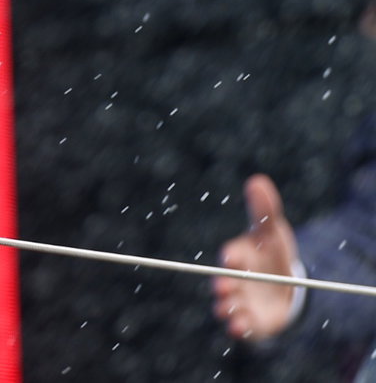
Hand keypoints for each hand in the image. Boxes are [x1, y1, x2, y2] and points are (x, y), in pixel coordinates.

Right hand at [211, 174, 301, 341]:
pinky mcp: (251, 320)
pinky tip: (240, 326)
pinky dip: (238, 327)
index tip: (232, 257)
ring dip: (227, 308)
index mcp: (239, 257)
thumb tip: (258, 180)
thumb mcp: (273, 232)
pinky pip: (241, 325)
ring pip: (227, 306)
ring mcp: (241, 301)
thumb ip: (265, 209)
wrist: (285, 284)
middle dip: (222, 285)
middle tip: (224, 287)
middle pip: (222, 283)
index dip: (232, 255)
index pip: (232, 255)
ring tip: (230, 308)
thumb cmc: (272, 254)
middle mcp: (235, 280)